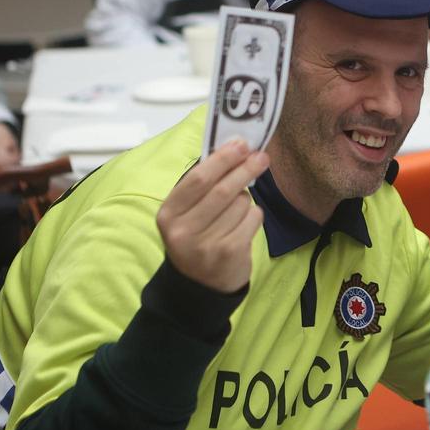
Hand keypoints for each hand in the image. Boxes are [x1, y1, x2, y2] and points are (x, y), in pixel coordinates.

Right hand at [155, 140, 268, 292]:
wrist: (200, 285)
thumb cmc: (196, 237)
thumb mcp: (187, 213)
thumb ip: (204, 184)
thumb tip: (236, 148)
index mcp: (168, 214)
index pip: (197, 179)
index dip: (222, 159)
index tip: (241, 145)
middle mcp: (183, 231)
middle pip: (222, 190)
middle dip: (244, 169)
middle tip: (261, 156)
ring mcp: (206, 244)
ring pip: (240, 204)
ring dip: (245, 199)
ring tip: (236, 210)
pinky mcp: (229, 253)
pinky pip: (252, 219)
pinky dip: (253, 215)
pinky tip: (243, 225)